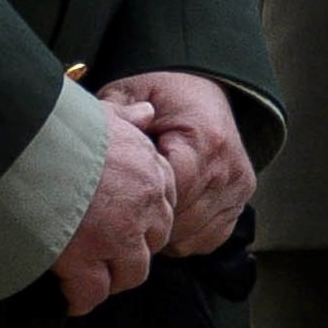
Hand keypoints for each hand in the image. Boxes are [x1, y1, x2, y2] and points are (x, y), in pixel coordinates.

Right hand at [48, 106, 170, 312]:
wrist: (27, 146)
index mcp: (148, 169)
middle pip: (153, 241)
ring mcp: (116, 235)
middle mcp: (142, 205)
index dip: (148, 218)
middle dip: (135, 250)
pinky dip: (83, 299)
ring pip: (131, 272)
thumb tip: (146, 113)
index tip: (132, 225)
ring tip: (95, 281)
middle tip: (111, 256)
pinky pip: (92, 291)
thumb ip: (126, 118)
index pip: (165, 203)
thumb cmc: (58, 128)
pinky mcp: (83, 258)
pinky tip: (73, 301)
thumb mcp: (101, 113)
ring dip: (114, 279)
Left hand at [107, 72, 251, 251]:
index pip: (174, 191)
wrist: (205, 90)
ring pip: (196, 232)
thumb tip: (86, 136)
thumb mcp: (133, 91)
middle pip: (183, 217)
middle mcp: (229, 168)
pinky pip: (210, 236)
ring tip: (139, 217)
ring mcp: (239, 187)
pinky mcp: (241, 200)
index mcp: (205, 141)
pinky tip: (163, 221)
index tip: (114, 201)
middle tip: (117, 215)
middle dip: (148, 221)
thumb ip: (114, 112)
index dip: (141, 203)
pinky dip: (185, 236)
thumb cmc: (166, 95)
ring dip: (165, 233)